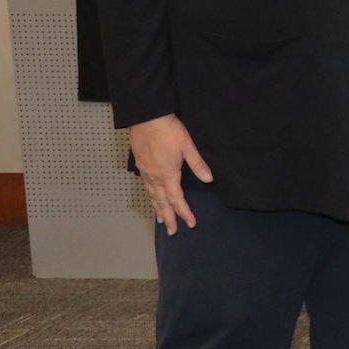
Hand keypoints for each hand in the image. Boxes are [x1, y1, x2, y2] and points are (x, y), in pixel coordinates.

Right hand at [127, 115, 210, 233]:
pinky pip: (145, 185)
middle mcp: (154, 176)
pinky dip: (149, 195)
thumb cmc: (168, 130)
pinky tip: (151, 196)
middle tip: (171, 231)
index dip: (184, 212)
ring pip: (151, 195)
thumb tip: (209, 180)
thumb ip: (198, 164)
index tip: (190, 223)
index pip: (176, 199)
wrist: (146, 117)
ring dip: (157, 208)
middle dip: (168, 217)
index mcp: (167, 174)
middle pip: (161, 202)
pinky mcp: (139, 163)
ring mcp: (145, 170)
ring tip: (161, 220)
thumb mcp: (188, 146)